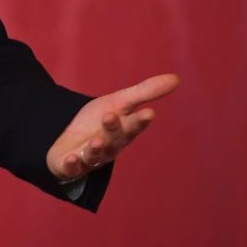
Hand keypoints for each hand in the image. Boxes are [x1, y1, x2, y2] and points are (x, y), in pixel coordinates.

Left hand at [47, 73, 179, 181]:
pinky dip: (71, 164)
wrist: (72, 142)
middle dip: (114, 129)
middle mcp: (110, 146)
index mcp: (123, 131)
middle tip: (110, 116)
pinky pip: (72, 167)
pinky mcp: (72, 165)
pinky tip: (70, 158)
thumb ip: (145, 92)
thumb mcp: (119, 103)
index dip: (140, 120)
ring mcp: (91, 157)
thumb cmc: (99, 122)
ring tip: (95, 141)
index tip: (149, 112)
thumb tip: (177, 78)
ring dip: (95, 149)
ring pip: (95, 154)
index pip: (134, 125)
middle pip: (114, 138)